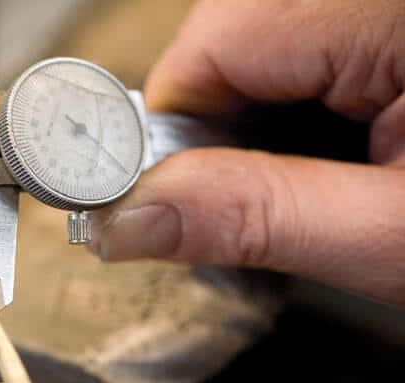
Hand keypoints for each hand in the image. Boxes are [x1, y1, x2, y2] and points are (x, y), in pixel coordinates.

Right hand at [90, 0, 404, 305]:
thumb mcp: (389, 235)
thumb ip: (258, 219)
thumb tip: (128, 221)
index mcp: (386, 11)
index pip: (214, 40)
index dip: (171, 127)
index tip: (160, 196)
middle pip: (229, 38)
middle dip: (211, 130)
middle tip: (233, 203)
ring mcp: (373, 10)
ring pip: (257, 49)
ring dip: (248, 124)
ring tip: (292, 186)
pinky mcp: (378, 29)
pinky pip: (298, 54)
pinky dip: (287, 110)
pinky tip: (319, 156)